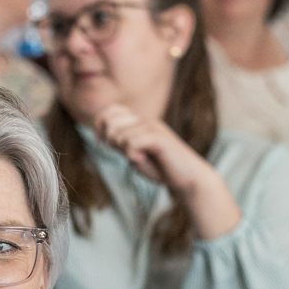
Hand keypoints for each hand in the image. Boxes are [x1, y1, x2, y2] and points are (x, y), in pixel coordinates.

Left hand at [92, 105, 241, 239]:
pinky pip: (131, 142)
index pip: (110, 110)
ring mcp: (153, 127)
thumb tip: (106, 139)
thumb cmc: (162, 169)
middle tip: (123, 153)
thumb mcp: (136, 156)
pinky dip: (132, 155)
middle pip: (110, 121)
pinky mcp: (158, 137)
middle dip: (109, 140)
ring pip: (119, 134)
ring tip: (138, 158)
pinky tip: (142, 160)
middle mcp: (145, 120)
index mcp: (140, 122)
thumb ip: (122, 147)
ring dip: (123, 151)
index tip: (102, 142)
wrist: (189, 177)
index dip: (100, 125)